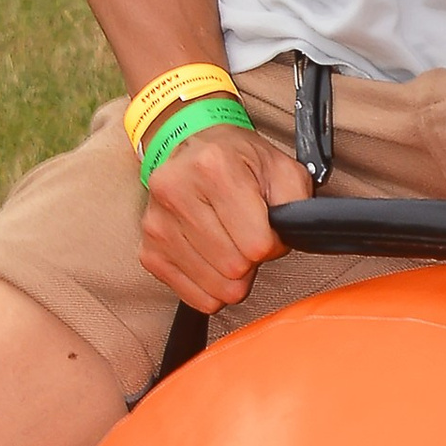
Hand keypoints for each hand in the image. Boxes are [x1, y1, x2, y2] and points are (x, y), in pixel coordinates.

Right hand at [139, 122, 313, 313]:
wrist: (193, 149)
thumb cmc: (240, 162)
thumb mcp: (282, 168)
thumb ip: (296, 205)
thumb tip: (284, 242)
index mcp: (214, 168)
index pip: (257, 244)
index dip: (273, 243)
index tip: (267, 228)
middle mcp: (176, 193)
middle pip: (235, 268)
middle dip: (252, 259)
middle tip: (247, 235)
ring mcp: (157, 225)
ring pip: (216, 288)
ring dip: (233, 275)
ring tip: (230, 243)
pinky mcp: (149, 252)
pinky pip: (194, 296)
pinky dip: (211, 285)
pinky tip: (212, 258)